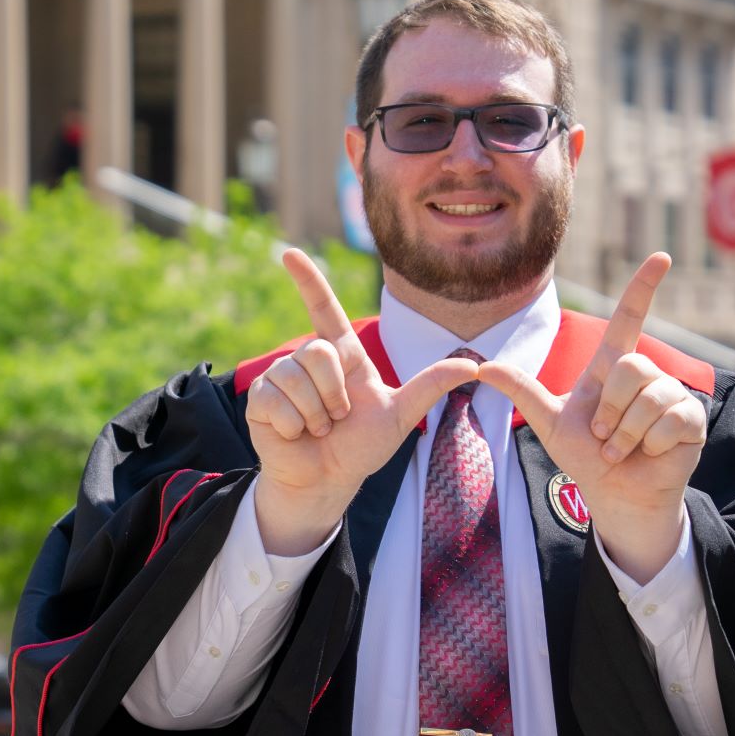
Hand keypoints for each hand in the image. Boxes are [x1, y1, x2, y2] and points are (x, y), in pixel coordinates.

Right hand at [245, 249, 478, 554]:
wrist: (327, 481)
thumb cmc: (361, 447)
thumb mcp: (401, 416)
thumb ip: (431, 386)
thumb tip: (474, 364)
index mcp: (341, 356)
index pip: (324, 310)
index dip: (308, 281)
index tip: (290, 254)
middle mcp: (308, 361)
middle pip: (318, 351)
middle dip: (333, 393)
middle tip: (337, 418)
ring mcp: (280, 378)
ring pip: (296, 378)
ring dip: (315, 414)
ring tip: (317, 428)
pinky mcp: (260, 399)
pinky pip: (277, 402)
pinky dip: (294, 426)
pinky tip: (296, 434)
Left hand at [477, 253, 705, 582]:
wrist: (614, 494)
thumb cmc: (584, 457)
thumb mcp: (549, 421)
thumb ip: (520, 391)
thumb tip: (481, 367)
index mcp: (612, 368)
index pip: (629, 319)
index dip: (643, 288)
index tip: (661, 257)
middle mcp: (645, 376)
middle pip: (629, 366)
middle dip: (609, 409)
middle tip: (603, 436)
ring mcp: (672, 396)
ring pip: (650, 396)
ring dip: (626, 433)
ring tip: (621, 449)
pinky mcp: (691, 420)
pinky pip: (670, 420)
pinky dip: (649, 444)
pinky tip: (648, 454)